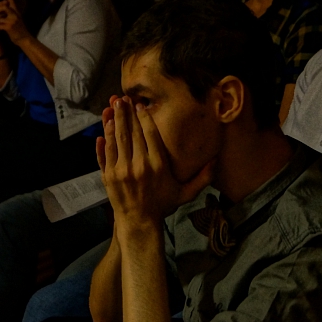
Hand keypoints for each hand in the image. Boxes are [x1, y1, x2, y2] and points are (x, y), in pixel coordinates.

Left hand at [0, 0, 30, 43]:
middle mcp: (15, 14)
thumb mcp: (16, 20)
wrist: (24, 39)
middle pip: (3, 6)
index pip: (12, 1)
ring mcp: (12, 20)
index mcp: (16, 12)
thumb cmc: (19, 30)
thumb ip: (10, 15)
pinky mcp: (9, 26)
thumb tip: (6, 9)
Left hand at [95, 97, 214, 229]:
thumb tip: (216, 160)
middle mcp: (140, 165)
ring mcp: (122, 170)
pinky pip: (106, 152)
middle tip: (124, 98)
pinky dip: (105, 137)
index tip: (141, 105)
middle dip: (128, 113)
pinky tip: (105, 125)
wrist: (139, 223)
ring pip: (118, 139)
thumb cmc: (163, 205)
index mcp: (158, 165)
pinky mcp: (109, 175)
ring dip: (116, 120)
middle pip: (133, 133)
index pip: (150, 134)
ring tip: (114, 105)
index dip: (144, 117)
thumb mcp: (186, 193)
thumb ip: (202, 177)